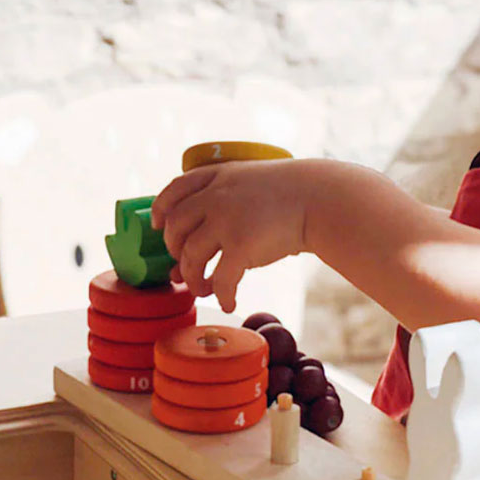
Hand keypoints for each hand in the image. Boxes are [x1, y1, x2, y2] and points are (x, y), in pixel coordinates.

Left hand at [150, 158, 308, 311]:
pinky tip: (229, 303)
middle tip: (185, 267)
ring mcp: (226, 221)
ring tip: (203, 290)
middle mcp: (215, 197)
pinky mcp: (242, 246)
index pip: (174, 191)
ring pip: (191, 257)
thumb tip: (208, 232)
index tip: (159, 226)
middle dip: (175, 251)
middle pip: (176, 228)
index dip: (161, 211)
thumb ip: (227, 198)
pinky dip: (222, 295)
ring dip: (193, 279)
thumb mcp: (253, 180)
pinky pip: (220, 279)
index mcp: (218, 176)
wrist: (321, 199)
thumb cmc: (294, 193)